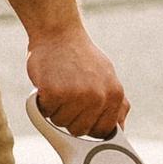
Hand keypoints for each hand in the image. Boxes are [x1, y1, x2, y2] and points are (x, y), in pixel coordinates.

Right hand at [25, 16, 127, 140]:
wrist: (58, 32)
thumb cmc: (80, 56)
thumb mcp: (107, 76)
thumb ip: (116, 104)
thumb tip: (120, 130)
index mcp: (114, 95)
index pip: (102, 131)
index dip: (88, 124)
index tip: (81, 112)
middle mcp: (98, 97)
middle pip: (79, 130)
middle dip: (70, 116)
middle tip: (68, 93)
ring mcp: (76, 96)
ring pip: (60, 123)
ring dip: (55, 109)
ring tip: (59, 85)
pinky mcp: (55, 93)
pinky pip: (45, 113)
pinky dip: (42, 102)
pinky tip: (48, 84)